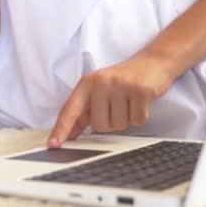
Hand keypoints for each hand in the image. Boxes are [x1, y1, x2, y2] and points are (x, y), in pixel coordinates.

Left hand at [47, 52, 175, 147]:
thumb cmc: (122, 81)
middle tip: (118, 104)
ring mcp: (120, 85)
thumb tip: (69, 136)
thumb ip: (83, 112)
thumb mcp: (98, 91)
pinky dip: (140, 116)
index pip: (70, 110)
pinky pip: (137, 120)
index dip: (61, 129)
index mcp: (86, 83)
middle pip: (99, 125)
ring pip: (118, 125)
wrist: (153, 62)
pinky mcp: (140, 91)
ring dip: (126, 119)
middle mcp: (100, 83)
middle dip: (110, 122)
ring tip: (129, 101)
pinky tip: (140, 101)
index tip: (53, 145)